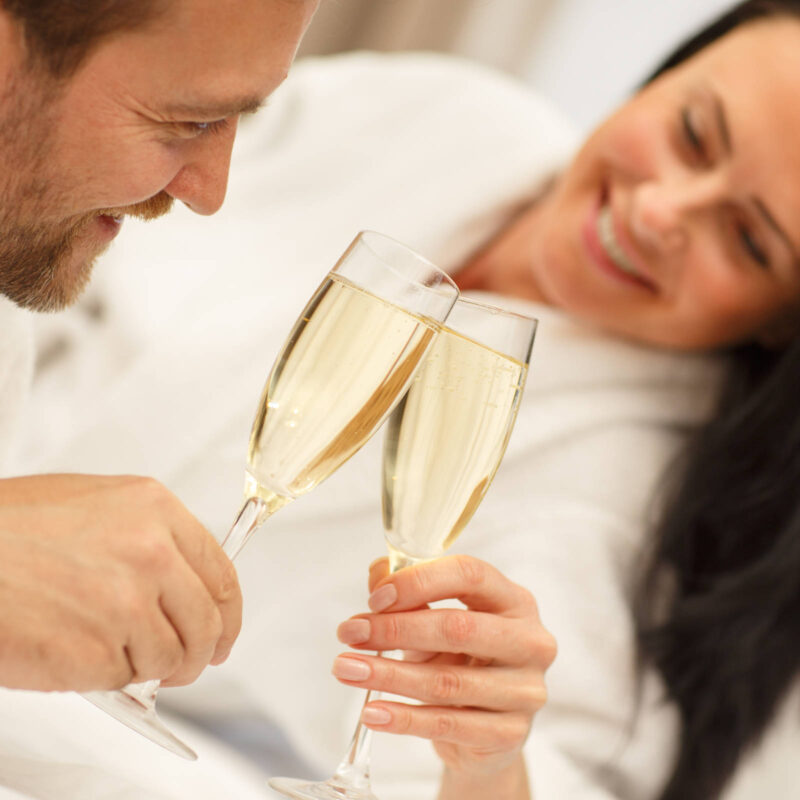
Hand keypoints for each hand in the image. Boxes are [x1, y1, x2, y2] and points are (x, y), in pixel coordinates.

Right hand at [0, 474, 240, 691]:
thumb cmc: (9, 529)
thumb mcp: (97, 506)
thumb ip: (150, 537)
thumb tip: (182, 579)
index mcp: (155, 511)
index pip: (221, 573)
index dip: (228, 612)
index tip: (224, 630)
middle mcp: (151, 554)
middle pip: (207, 623)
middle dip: (200, 651)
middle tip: (183, 663)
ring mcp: (126, 603)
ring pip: (171, 657)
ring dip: (148, 666)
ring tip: (110, 648)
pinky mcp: (95, 651)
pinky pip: (124, 679)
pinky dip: (107, 677)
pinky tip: (76, 649)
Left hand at [332, 555, 555, 781]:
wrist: (488, 730)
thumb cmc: (463, 660)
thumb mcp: (438, 620)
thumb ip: (411, 593)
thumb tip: (378, 572)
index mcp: (515, 600)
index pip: (470, 575)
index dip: (419, 581)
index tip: (375, 597)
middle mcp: (529, 641)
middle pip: (457, 627)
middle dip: (394, 629)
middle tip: (350, 633)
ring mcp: (525, 690)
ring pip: (447, 681)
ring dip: (388, 674)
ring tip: (347, 669)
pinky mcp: (510, 734)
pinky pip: (447, 724)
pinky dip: (403, 718)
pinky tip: (372, 712)